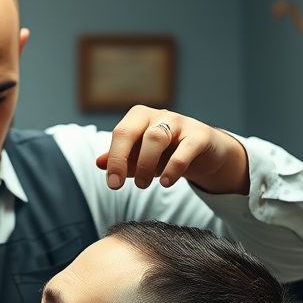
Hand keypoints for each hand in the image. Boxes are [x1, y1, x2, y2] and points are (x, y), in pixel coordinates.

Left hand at [95, 105, 248, 195]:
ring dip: (146, 165)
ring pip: (156, 137)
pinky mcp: (200, 135)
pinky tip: (167, 183)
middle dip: (122, 160)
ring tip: (143, 185)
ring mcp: (180, 122)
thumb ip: (121, 159)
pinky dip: (174, 167)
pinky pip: (185, 148)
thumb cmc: (166, 154)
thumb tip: (99, 163)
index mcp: (139, 117)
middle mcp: (158, 115)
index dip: (114, 159)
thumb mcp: (140, 158)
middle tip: (120, 187)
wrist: (204, 152)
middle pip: (133, 132)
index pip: (120, 134)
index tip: (113, 184)